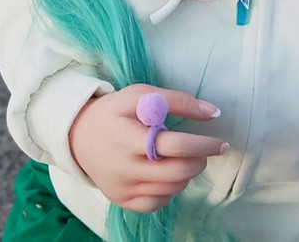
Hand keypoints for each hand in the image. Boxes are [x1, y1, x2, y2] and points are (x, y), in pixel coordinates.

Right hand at [69, 83, 226, 212]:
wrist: (78, 136)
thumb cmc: (114, 112)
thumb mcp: (141, 95)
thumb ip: (177, 100)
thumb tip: (213, 112)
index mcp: (128, 138)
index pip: (175, 145)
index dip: (204, 144)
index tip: (220, 142)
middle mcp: (124, 168)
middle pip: (176, 172)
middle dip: (200, 161)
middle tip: (206, 151)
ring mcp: (123, 188)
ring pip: (171, 189)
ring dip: (188, 174)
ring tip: (186, 158)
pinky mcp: (122, 200)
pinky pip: (157, 203)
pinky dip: (171, 190)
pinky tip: (169, 173)